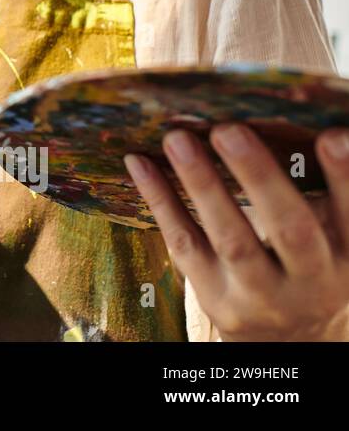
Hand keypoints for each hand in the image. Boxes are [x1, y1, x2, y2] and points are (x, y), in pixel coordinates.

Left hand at [125, 125, 348, 340]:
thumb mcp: (334, 241)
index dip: (345, 177)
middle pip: (290, 229)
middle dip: (259, 177)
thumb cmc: (309, 267)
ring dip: (202, 184)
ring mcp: (260, 293)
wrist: (289, 341)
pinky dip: (160, 200)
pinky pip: (184, 244)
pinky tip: (139, 163)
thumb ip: (325, 196)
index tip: (332, 136)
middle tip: (228, 130)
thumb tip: (294, 124)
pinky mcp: (216, 296)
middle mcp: (312, 280)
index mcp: (347, 255)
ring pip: (231, 239)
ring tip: (178, 139)